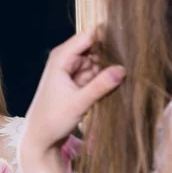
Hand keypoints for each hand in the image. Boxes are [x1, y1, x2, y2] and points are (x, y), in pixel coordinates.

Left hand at [20, 30, 124, 172]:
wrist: (40, 137)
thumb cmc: (53, 120)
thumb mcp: (79, 103)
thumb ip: (100, 86)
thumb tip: (122, 70)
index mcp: (61, 56)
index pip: (89, 35)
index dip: (108, 38)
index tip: (127, 46)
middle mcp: (65, 59)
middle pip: (95, 47)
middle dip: (111, 55)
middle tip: (131, 65)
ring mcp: (71, 69)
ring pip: (97, 61)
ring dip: (109, 68)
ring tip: (126, 77)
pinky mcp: (76, 81)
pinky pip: (95, 73)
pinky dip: (104, 78)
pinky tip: (117, 84)